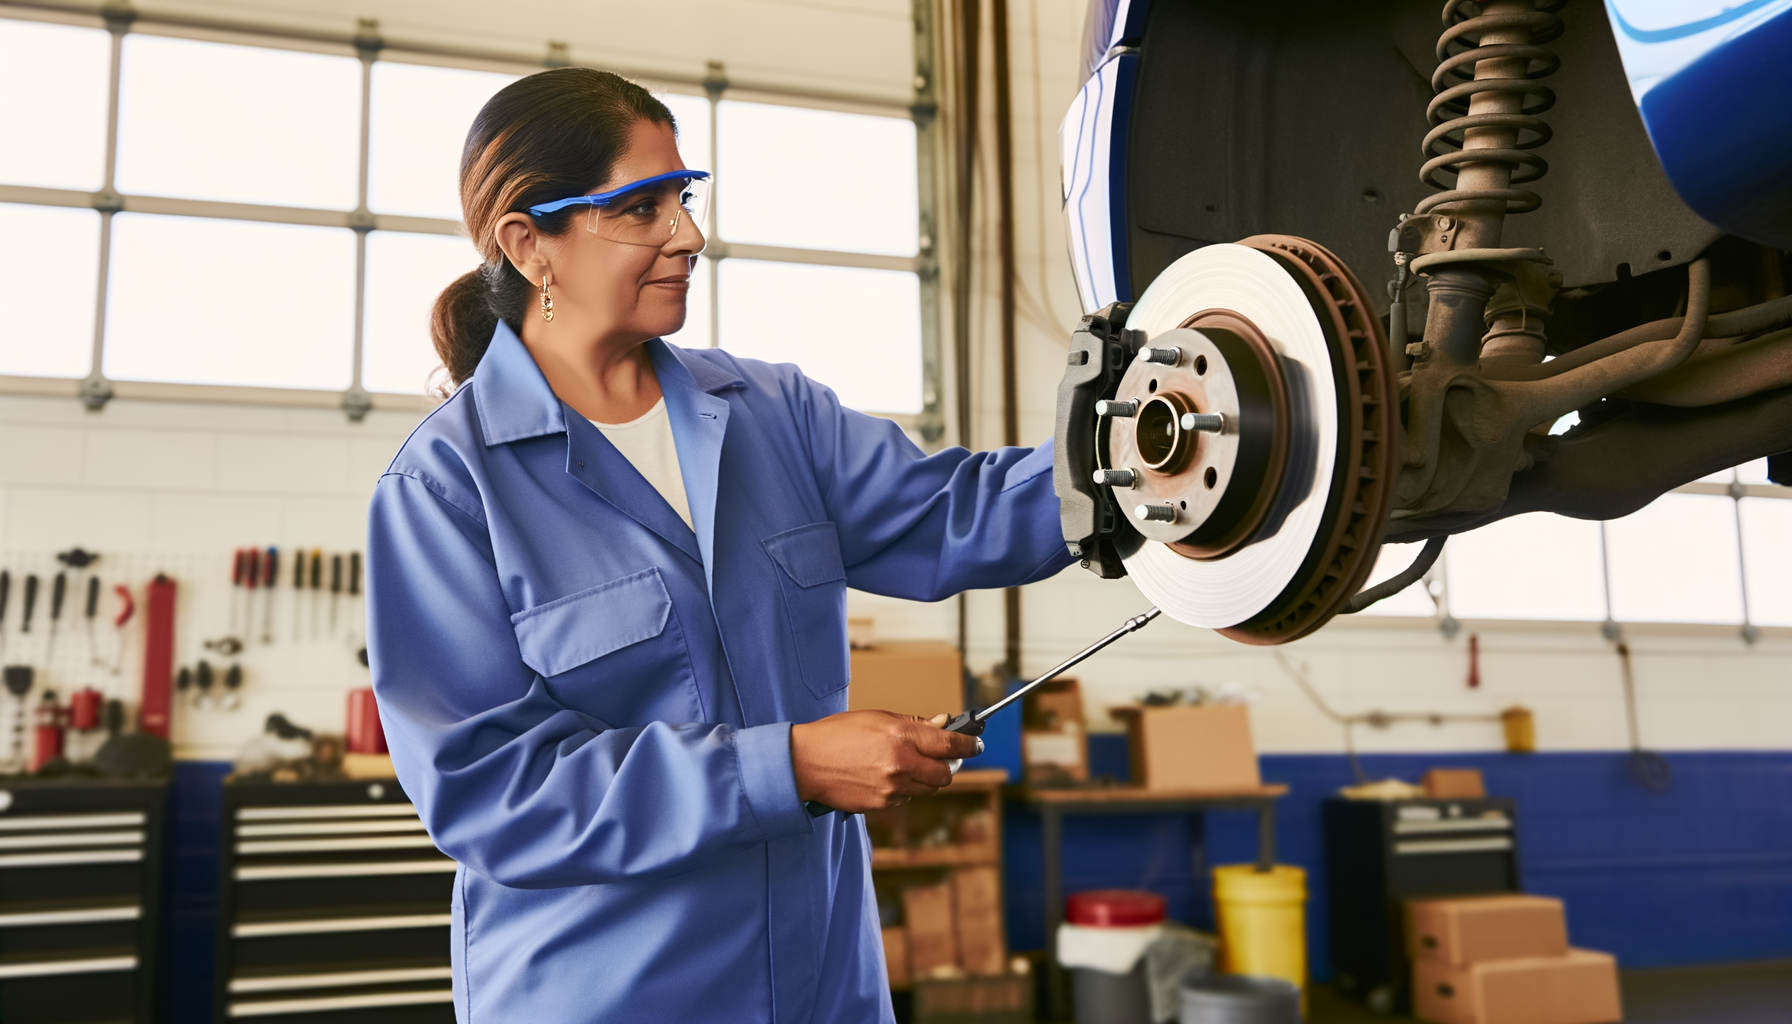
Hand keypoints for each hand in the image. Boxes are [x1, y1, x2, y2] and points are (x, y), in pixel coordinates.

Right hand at [790, 711, 981, 811]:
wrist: (805, 762)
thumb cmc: (838, 734)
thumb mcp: (878, 718)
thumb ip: (913, 724)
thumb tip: (942, 725)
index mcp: (902, 735)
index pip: (950, 743)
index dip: (969, 744)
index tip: (976, 744)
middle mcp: (901, 763)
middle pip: (945, 773)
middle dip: (946, 766)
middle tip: (940, 758)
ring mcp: (892, 787)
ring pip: (927, 789)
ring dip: (924, 778)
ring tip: (903, 765)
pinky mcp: (882, 804)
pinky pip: (906, 799)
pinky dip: (904, 790)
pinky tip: (884, 777)